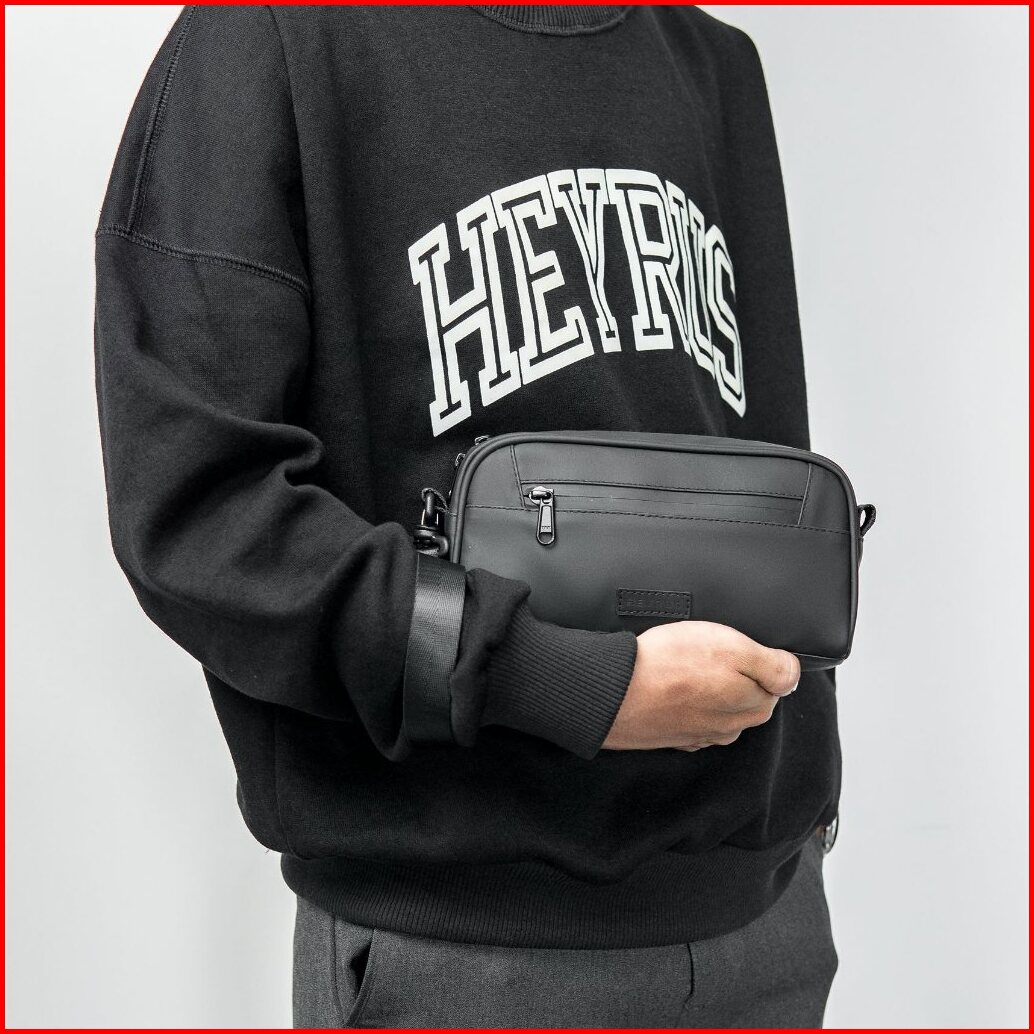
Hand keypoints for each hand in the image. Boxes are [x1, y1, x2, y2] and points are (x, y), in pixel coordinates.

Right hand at [601, 621, 799, 751]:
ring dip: (704, 686)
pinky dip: (680, 700)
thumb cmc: (670, 666)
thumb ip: (773, 665)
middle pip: (744, 695)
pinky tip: (666, 684)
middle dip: (732, 673)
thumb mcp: (734, 650)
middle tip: (705, 648)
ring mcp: (696, 735)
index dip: (755, 656)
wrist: (611, 692)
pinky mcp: (667, 735)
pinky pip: (685, 714)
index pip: (774, 682)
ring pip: (714, 706)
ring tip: (682, 663)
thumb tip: (793, 673)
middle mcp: (728, 729)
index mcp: (751, 708)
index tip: (733, 643)